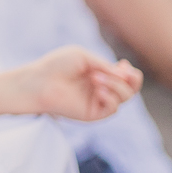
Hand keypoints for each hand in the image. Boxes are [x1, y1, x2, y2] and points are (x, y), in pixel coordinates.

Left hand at [24, 46, 142, 121]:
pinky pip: (113, 109)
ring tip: (96, 78)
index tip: (123, 64)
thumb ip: (105, 66)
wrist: (39, 81)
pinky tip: (99, 90)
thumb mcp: (84, 58)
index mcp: (99, 74)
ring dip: (116, 85)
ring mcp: (97, 102)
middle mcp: (101, 89)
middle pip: (130, 89)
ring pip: (124, 97)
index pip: (125, 77)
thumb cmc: (57, 65)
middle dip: (132, 80)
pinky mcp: (92, 114)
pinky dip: (111, 98)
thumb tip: (125, 75)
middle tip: (124, 72)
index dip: (130, 72)